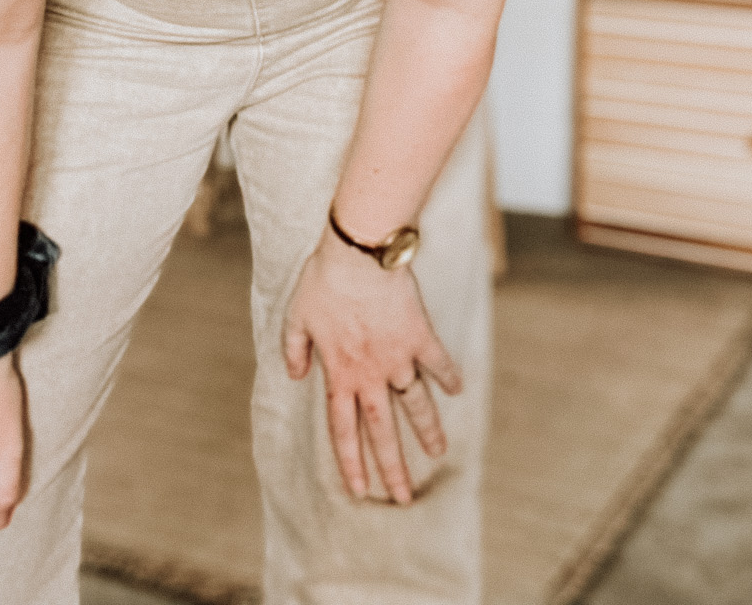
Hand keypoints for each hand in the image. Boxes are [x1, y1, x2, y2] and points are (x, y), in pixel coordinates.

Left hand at [282, 227, 460, 504]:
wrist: (358, 253)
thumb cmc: (323, 281)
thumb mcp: (295, 316)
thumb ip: (294, 349)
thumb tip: (297, 376)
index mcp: (340, 373)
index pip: (344, 429)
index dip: (352, 462)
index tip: (361, 491)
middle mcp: (371, 373)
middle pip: (383, 430)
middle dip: (393, 467)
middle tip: (404, 498)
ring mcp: (399, 357)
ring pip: (415, 404)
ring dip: (427, 431)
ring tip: (438, 453)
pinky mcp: (420, 335)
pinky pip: (437, 362)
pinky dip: (448, 376)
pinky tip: (457, 390)